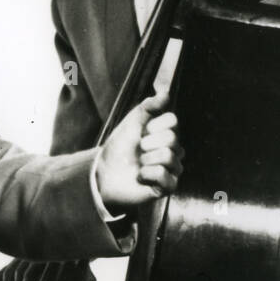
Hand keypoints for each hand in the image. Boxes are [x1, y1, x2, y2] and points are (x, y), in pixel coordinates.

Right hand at [0, 257, 95, 280]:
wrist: (71, 255)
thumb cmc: (80, 267)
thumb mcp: (86, 273)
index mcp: (47, 257)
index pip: (33, 264)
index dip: (28, 275)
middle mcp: (31, 257)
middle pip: (17, 271)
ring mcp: (22, 260)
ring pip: (7, 274)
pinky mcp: (17, 265)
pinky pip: (3, 274)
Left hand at [95, 93, 181, 210]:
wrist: (104, 173)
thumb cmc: (120, 147)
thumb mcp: (133, 122)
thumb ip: (149, 107)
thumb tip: (166, 93)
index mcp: (168, 134)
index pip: (172, 120)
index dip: (153, 125)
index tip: (141, 132)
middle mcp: (175, 151)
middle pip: (171, 138)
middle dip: (147, 143)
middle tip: (138, 151)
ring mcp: (173, 170)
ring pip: (168, 156)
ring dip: (145, 160)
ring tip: (139, 165)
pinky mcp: (168, 187)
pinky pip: (162, 174)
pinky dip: (145, 174)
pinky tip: (140, 177)